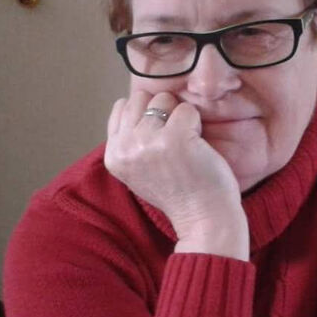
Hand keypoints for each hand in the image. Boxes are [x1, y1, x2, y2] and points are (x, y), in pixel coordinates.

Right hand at [105, 90, 248, 258]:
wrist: (203, 219)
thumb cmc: (179, 193)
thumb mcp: (138, 170)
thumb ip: (129, 141)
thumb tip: (131, 104)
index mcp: (113, 156)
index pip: (122, 107)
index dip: (146, 116)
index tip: (159, 140)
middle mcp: (125, 148)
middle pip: (140, 97)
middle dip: (161, 112)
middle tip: (174, 142)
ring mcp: (148, 141)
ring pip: (163, 99)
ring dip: (179, 117)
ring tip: (185, 145)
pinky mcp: (174, 138)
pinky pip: (187, 109)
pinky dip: (196, 124)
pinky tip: (197, 147)